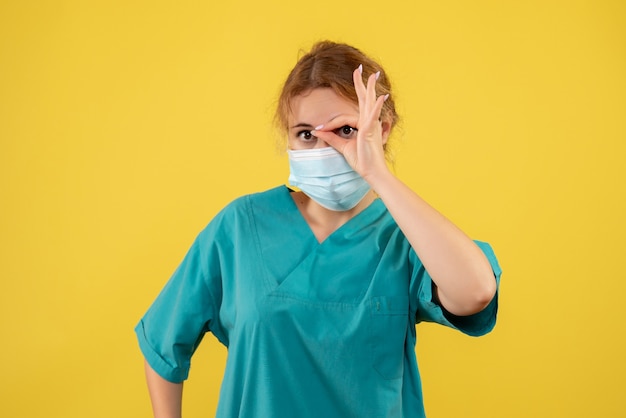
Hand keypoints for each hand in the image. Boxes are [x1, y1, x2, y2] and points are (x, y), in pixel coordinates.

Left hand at [311, 65, 389, 181]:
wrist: (370, 172)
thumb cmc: (360, 161)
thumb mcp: (342, 147)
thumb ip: (330, 137)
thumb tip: (317, 131)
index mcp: (363, 125)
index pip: (345, 117)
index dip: (330, 123)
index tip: (318, 130)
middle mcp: (368, 122)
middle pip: (364, 99)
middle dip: (361, 84)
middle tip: (360, 68)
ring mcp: (370, 126)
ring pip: (369, 103)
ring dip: (369, 88)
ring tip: (371, 75)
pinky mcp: (370, 131)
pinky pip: (372, 116)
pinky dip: (375, 107)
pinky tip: (379, 97)